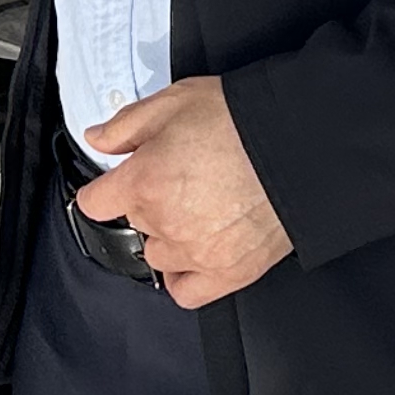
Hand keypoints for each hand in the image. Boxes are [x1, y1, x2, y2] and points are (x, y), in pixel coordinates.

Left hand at [76, 78, 293, 308]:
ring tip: (196, 210)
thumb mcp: (174, 101)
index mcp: (144, 181)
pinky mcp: (229, 273)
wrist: (300, 145)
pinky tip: (196, 252)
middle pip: (132, 223)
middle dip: (146, 201)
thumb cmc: (240, 119)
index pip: (95, 202)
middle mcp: (165, 223)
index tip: (116, 183)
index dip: (104, 188)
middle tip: (178, 178)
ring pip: (158, 256)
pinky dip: (185, 277)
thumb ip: (126, 125)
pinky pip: (187, 292)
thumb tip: (97, 139)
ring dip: (168, 237)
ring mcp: (196, 253)